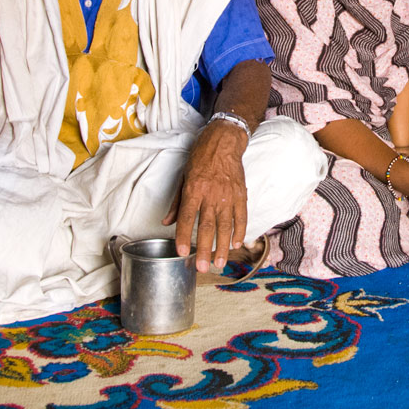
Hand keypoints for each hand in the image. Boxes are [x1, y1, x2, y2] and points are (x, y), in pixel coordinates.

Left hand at [163, 120, 247, 272]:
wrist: (224, 141)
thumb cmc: (201, 157)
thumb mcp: (183, 176)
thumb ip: (177, 202)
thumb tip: (167, 222)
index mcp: (194, 189)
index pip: (187, 217)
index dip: (184, 236)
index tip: (182, 253)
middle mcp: (211, 194)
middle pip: (207, 226)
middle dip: (204, 250)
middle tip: (203, 268)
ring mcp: (228, 195)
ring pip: (225, 225)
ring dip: (223, 246)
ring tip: (220, 262)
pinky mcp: (240, 194)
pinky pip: (241, 216)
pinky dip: (240, 230)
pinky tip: (236, 243)